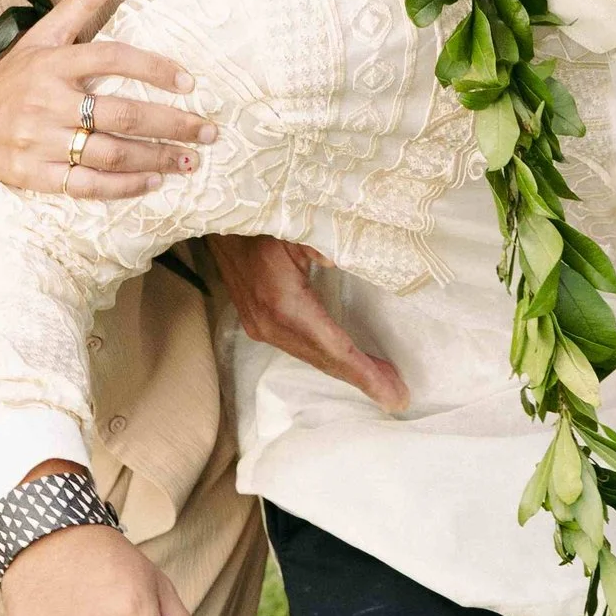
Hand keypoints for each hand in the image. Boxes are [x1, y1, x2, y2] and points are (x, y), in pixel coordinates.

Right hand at [0, 0, 214, 210]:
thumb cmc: (9, 84)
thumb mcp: (40, 39)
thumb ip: (80, 4)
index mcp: (52, 64)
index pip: (112, 58)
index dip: (154, 68)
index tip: (189, 82)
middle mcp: (46, 102)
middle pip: (120, 113)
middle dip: (170, 124)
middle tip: (208, 131)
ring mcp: (40, 142)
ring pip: (110, 152)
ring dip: (155, 158)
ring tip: (190, 160)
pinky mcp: (36, 177)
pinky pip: (87, 185)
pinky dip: (123, 187)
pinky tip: (152, 183)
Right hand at [211, 235, 408, 408]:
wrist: (216, 220)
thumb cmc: (262, 219)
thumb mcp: (301, 227)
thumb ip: (331, 246)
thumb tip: (361, 259)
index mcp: (284, 304)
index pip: (334, 349)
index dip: (366, 374)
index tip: (395, 395)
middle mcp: (270, 324)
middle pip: (325, 360)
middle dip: (364, 380)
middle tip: (398, 396)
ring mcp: (261, 326)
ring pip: (312, 357)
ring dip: (347, 371)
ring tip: (382, 382)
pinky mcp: (260, 323)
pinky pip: (301, 348)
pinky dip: (328, 358)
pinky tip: (349, 362)